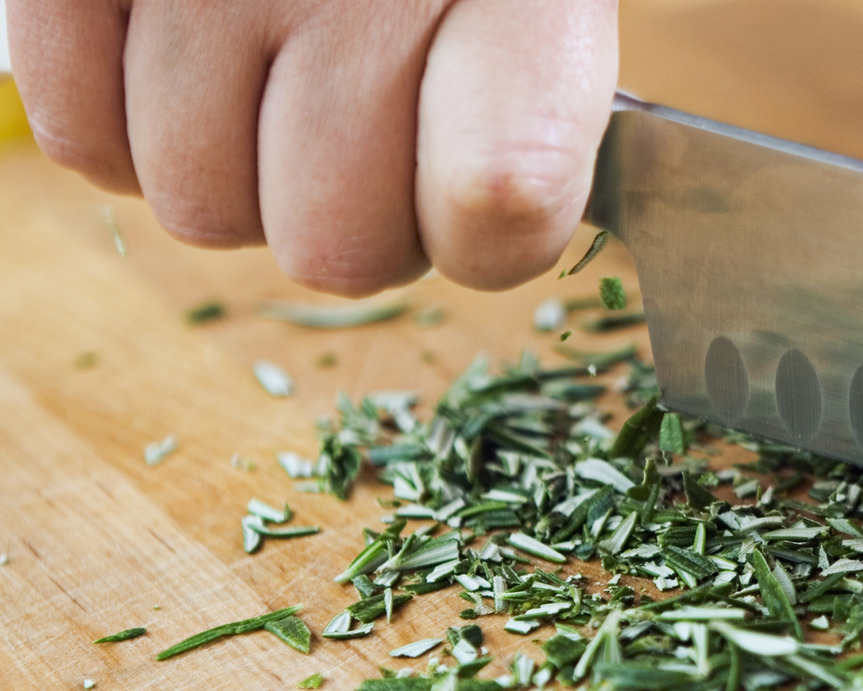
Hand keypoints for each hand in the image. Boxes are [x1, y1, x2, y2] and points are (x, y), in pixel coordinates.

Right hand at [6, 0, 617, 294]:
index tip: (473, 188)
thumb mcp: (533, 0)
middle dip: (353, 216)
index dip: (483, 235)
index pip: (501, 206)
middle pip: (337, 249)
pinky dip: (127, 125)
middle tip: (365, 118)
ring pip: (204, 208)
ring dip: (239, 171)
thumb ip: (530, 123)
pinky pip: (84, 139)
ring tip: (272, 62)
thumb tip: (481, 230)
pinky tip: (189, 54)